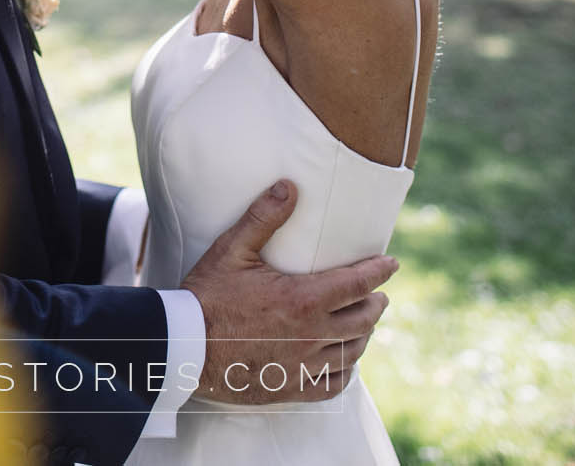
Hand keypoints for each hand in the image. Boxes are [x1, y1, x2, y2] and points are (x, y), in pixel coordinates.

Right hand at [181, 180, 396, 403]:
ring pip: (351, 352)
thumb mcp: (232, 250)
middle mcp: (311, 335)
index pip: (357, 283)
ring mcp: (302, 366)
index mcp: (303, 300)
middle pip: (363, 320)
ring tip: (365, 325)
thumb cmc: (206, 297)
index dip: (379, 272)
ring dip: (363, 336)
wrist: (183, 348)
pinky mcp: (290, 388)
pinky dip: (345, 372)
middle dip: (375, 304)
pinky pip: (332, 385)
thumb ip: (263, 218)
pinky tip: (344, 364)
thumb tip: (289, 187)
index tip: (391, 265)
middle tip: (378, 294)